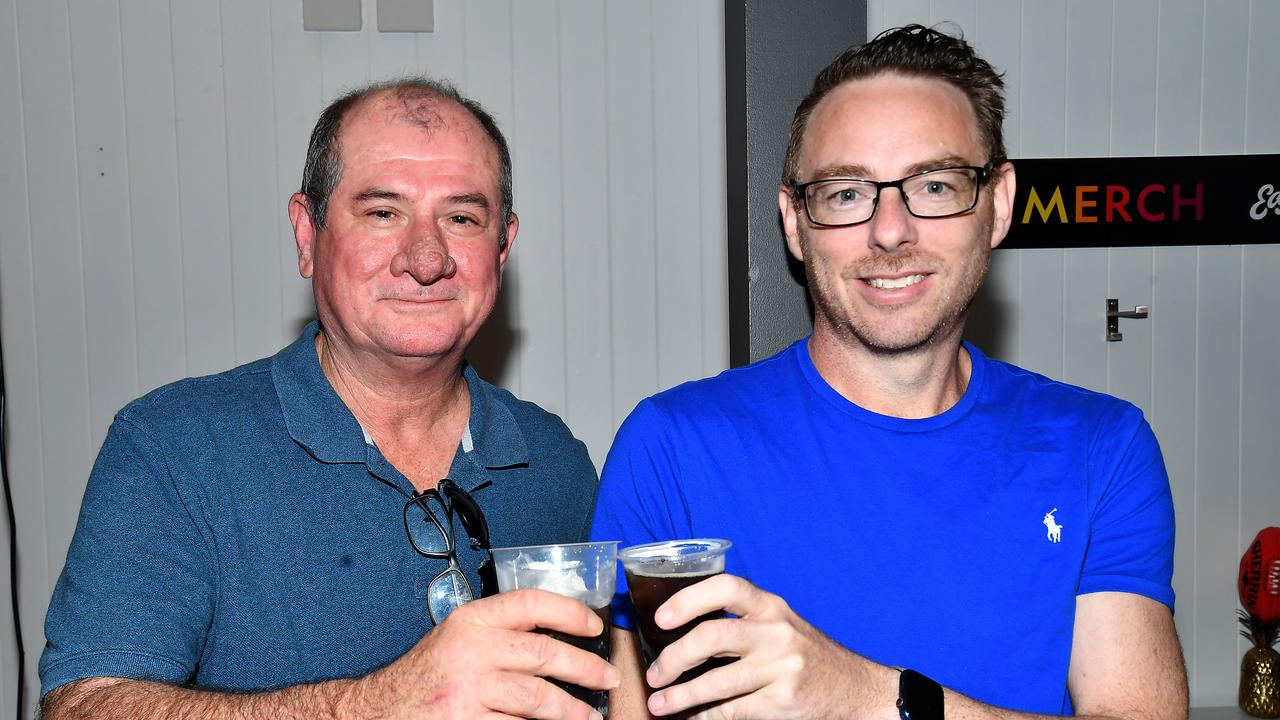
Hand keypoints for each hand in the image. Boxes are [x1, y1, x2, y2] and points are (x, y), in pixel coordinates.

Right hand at [361, 588, 618, 719]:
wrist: (380, 711)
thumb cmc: (427, 676)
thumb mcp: (459, 638)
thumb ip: (501, 633)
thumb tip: (561, 640)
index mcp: (472, 620)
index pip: (532, 603)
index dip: (571, 612)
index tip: (595, 626)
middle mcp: (471, 650)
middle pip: (545, 653)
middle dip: (586, 668)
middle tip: (608, 678)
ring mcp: (469, 690)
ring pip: (538, 698)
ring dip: (572, 710)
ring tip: (590, 716)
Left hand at [643, 574, 884, 719]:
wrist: (854, 689)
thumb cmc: (805, 654)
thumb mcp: (779, 624)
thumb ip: (741, 621)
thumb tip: (679, 633)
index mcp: (771, 606)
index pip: (726, 587)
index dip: (689, 599)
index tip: (662, 618)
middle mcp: (776, 632)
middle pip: (712, 636)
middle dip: (673, 658)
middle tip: (654, 674)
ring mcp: (781, 667)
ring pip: (716, 681)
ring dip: (680, 696)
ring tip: (659, 704)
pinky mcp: (782, 701)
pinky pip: (731, 711)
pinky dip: (704, 716)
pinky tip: (691, 718)